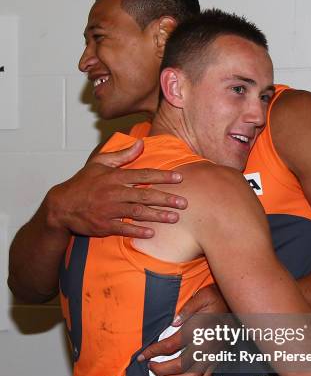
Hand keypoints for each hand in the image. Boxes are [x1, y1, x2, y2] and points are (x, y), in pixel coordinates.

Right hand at [45, 139, 187, 237]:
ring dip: (157, 215)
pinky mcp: (104, 225)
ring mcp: (109, 209)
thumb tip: (141, 143)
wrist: (61, 205)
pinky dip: (137, 230)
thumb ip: (122, 154)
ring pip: (137, 211)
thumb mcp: (99, 163)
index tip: (179, 178)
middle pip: (144, 194)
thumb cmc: (83, 183)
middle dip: (166, 198)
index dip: (162, 176)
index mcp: (114, 176)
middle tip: (184, 202)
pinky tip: (152, 233)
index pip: (143, 174)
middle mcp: (113, 192)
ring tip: (174, 218)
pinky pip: (123, 227)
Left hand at [139, 284, 228, 375]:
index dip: (153, 352)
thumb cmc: (217, 299)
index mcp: (199, 330)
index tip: (142, 356)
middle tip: (150, 367)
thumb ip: (187, 310)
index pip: (170, 346)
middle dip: (161, 369)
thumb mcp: (202, 297)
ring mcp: (213, 356)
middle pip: (180, 366)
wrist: (236, 305)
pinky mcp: (217, 361)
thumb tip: (173, 323)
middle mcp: (206, 346)